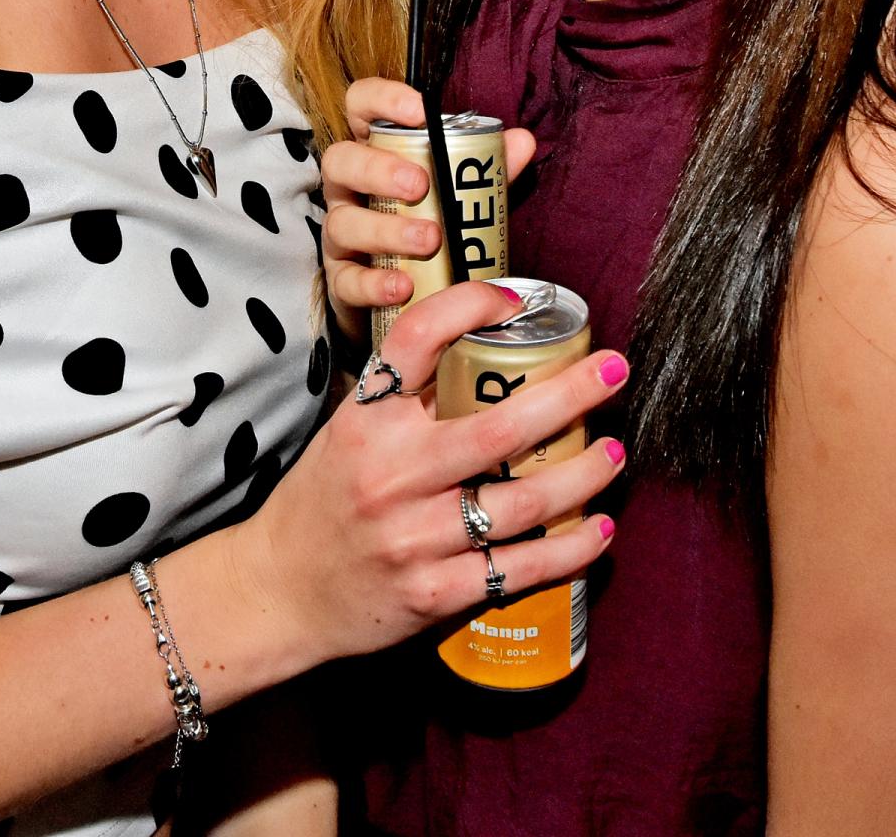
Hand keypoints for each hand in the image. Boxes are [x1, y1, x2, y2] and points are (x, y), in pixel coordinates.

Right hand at [239, 280, 627, 670]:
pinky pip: (518, 568)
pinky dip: (569, 549)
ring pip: (522, 501)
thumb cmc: (326, 497)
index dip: (470, 307)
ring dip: (582, 475)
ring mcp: (414, 537)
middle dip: (570, 393)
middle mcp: (390, 472)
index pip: (417, 339)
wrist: (280, 590)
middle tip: (614, 370)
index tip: (517, 301)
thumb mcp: (351, 431)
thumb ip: (407, 398)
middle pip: (498, 426)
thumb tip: (487, 351)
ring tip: (615, 452)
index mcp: (366, 418)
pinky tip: (600, 528)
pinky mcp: (434, 594)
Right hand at [321, 78, 535, 344]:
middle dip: (379, 169)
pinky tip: (403, 286)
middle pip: (341, 162)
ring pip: (342, 223)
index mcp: (375, 152)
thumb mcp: (461, 193)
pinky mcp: (341, 280)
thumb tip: (522, 141)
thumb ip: (486, 170)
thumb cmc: (433, 224)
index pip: (360, 106)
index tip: (420, 110)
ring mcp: (341, 234)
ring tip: (429, 239)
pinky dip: (374, 283)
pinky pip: (347, 280)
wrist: (411, 292)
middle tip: (420, 184)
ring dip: (385, 229)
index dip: (382, 100)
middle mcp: (349, 188)